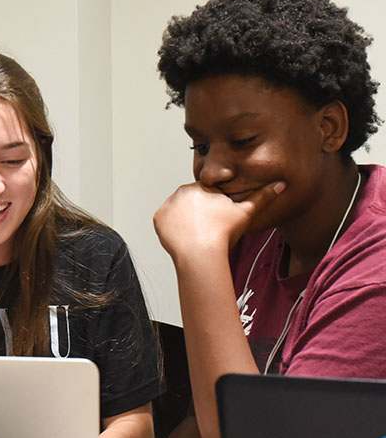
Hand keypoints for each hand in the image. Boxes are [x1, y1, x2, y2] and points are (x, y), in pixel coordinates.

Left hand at [154, 180, 285, 259]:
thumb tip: (280, 184)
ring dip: (185, 220)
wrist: (200, 253)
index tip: (217, 221)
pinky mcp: (158, 219)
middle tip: (207, 230)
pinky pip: (166, 222)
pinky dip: (173, 229)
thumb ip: (263, 196)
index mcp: (201, 186)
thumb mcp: (246, 213)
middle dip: (199, 214)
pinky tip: (184, 237)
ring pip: (179, 211)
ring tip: (197, 234)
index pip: (208, 195)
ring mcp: (167, 205)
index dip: (215, 210)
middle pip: (192, 202)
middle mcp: (181, 191)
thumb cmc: (223, 234)